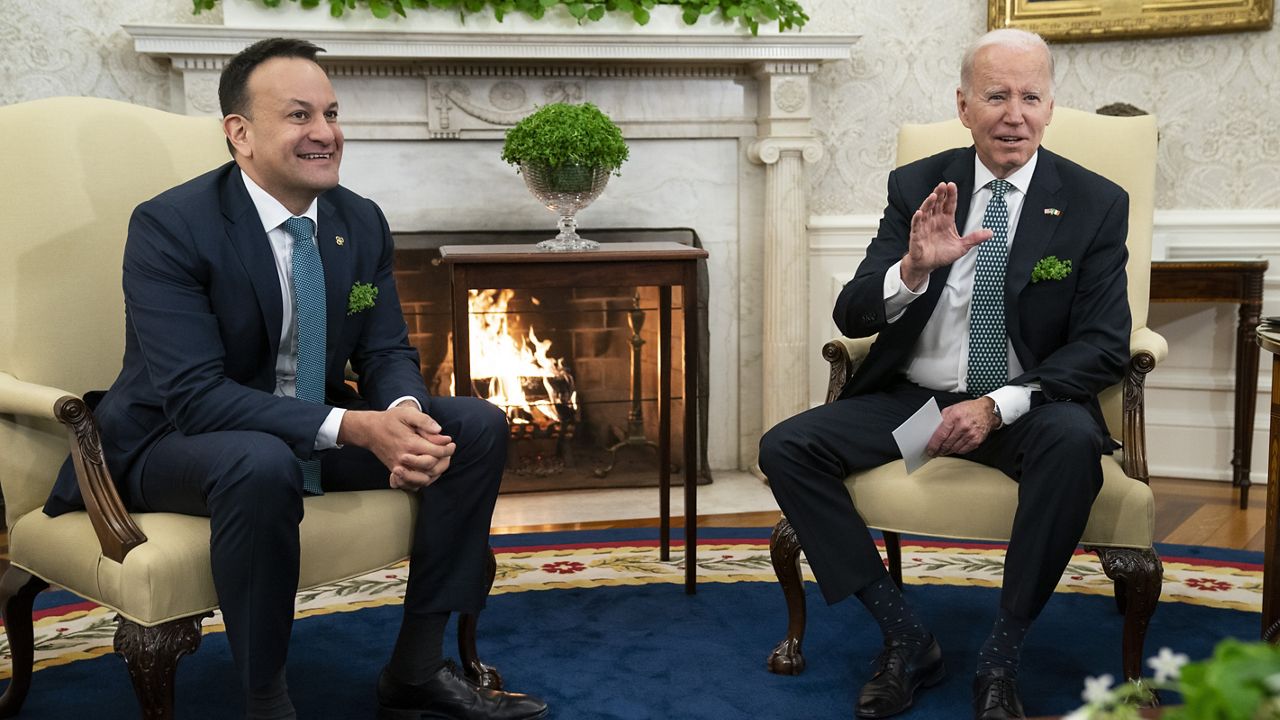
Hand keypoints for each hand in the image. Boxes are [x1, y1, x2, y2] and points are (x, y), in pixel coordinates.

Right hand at [338, 404, 455, 488]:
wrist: (369, 430)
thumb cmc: (390, 420)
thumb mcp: (407, 413)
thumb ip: (424, 421)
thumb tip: (440, 431)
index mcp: (410, 443)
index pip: (436, 451)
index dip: (448, 449)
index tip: (452, 443)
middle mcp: (404, 458)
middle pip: (432, 467)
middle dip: (444, 460)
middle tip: (448, 452)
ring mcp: (399, 467)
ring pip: (423, 480)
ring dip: (436, 473)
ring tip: (440, 461)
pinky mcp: (396, 472)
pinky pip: (412, 484)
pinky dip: (423, 481)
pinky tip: (429, 471)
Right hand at [900, 182, 993, 289]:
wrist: (927, 265)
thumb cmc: (941, 255)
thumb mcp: (962, 247)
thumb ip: (974, 238)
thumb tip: (990, 233)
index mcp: (946, 220)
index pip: (949, 204)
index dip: (951, 195)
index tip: (952, 185)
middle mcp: (935, 220)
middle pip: (937, 204)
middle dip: (940, 194)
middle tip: (943, 185)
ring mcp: (924, 226)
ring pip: (926, 211)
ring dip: (929, 203)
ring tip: (933, 195)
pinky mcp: (916, 235)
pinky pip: (916, 225)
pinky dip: (917, 219)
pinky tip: (919, 213)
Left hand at [926, 397, 1000, 456]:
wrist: (986, 411)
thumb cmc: (969, 409)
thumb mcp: (952, 408)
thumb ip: (942, 419)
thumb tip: (933, 431)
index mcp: (955, 416)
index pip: (941, 434)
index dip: (934, 444)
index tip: (929, 449)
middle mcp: (964, 425)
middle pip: (947, 443)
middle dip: (939, 450)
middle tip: (934, 452)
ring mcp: (971, 434)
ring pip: (954, 448)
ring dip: (946, 452)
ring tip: (941, 452)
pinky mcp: (977, 440)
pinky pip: (963, 450)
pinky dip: (956, 451)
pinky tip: (952, 449)